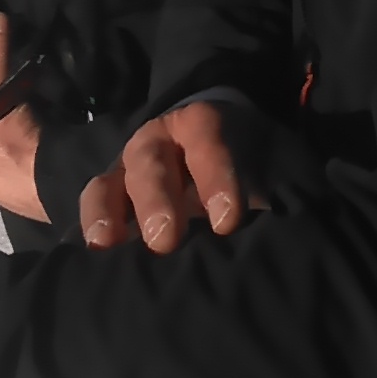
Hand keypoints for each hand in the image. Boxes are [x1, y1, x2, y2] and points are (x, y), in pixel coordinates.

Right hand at [78, 99, 273, 252]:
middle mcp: (158, 142)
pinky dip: (91, 224)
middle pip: (152, 164)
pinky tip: (94, 253)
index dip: (215, 178)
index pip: (208, 141)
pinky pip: (93, 203)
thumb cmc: (248, 161)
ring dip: (110, 214)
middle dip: (157, 202)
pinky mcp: (110, 194)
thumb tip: (285, 228)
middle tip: (166, 240)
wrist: (217, 149)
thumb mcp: (270, 162)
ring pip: (112, 182)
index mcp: (202, 124)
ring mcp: (128, 167)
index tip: (227, 222)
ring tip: (108, 243)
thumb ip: (275, 187)